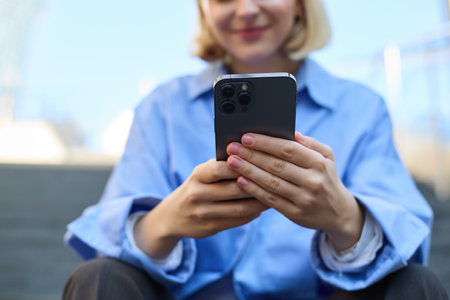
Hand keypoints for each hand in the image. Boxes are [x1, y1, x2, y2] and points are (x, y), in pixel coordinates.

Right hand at [134, 159, 267, 258]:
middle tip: (278, 179)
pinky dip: (254, 213)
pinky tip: (264, 207)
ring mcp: (203, 212)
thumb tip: (255, 155)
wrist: (173, 216)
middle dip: (258, 184)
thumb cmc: (198, 187)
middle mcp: (198, 193)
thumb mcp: (203, 174)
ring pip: (240, 207)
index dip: (243, 164)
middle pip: (235, 188)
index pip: (222, 167)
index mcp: (198, 175)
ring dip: (260, 201)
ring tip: (275, 194)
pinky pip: (238, 220)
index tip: (263, 160)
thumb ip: (223, 166)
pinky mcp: (210, 227)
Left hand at [226, 132, 363, 250]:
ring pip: (271, 182)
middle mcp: (312, 181)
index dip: (265, 143)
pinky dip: (254, 190)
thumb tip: (291, 132)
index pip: (288, 150)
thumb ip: (310, 143)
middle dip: (251, 155)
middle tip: (232, 147)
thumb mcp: (327, 157)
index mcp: (319, 163)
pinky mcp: (295, 213)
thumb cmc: (327, 178)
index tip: (246, 137)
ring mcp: (304, 199)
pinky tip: (240, 181)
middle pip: (276, 165)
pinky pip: (270, 200)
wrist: (339, 213)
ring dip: (248, 171)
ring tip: (232, 162)